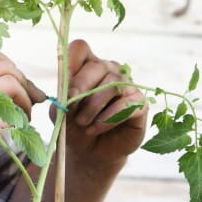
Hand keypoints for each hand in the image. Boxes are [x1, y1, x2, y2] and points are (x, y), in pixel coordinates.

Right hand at [0, 50, 34, 124]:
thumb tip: (18, 82)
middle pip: (3, 65)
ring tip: (26, 113)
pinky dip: (25, 110)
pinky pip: (14, 102)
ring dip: (26, 95)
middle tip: (32, 97)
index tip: (19, 81)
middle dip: (23, 80)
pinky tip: (22, 124)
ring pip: (11, 79)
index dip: (9, 66)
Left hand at [59, 39, 146, 168]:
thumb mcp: (61, 113)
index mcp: (88, 66)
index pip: (80, 49)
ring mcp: (128, 85)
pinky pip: (127, 104)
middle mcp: (110, 71)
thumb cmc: (75, 128)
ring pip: (113, 84)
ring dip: (94, 106)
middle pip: (97, 66)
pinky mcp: (140, 104)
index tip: (64, 85)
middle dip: (81, 89)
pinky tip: (97, 128)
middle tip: (73, 112)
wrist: (91, 153)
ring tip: (84, 124)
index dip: (70, 62)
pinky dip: (109, 118)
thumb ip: (62, 98)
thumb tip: (70, 91)